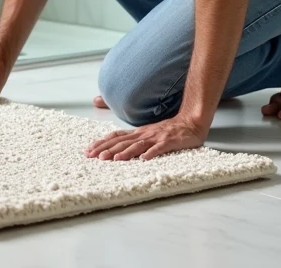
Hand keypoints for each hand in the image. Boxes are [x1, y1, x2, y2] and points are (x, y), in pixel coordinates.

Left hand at [85, 115, 208, 160]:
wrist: (191, 122)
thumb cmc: (169, 130)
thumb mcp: (148, 131)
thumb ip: (134, 137)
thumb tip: (117, 145)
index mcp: (138, 132)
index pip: (116, 137)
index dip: (102, 143)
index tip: (89, 150)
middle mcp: (144, 134)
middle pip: (123, 142)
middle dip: (108, 149)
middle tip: (95, 157)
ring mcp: (156, 137)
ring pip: (138, 145)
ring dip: (126, 152)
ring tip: (115, 159)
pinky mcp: (169, 141)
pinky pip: (159, 148)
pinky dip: (151, 153)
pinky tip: (144, 159)